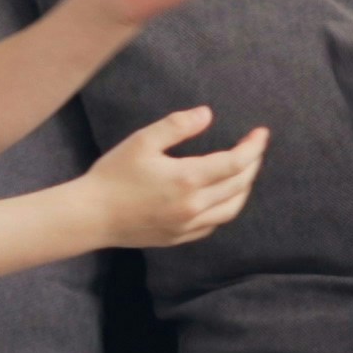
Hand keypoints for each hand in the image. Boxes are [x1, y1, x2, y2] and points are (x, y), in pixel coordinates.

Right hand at [81, 105, 266, 249]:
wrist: (91, 216)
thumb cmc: (113, 175)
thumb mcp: (142, 141)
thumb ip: (178, 125)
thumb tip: (207, 114)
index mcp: (187, 179)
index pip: (236, 163)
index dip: (253, 147)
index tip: (262, 133)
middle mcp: (194, 206)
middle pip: (239, 185)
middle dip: (253, 164)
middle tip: (255, 147)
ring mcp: (188, 226)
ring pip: (231, 209)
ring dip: (244, 188)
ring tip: (245, 171)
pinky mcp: (179, 237)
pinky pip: (214, 223)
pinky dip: (226, 208)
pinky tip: (222, 196)